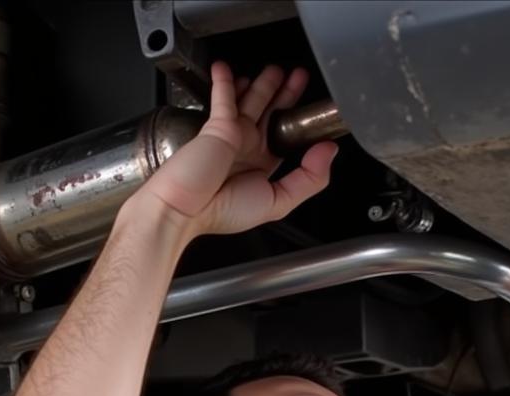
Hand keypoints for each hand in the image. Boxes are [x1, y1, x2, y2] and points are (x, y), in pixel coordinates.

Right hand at [136, 61, 337, 240]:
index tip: (311, 108)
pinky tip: (225, 68)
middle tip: (297, 76)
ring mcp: (229, 136)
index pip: (282, 138)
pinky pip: (222, 97)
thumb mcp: (277, 203)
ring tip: (274, 69)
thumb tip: (328, 151)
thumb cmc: (219, 212)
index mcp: (260, 169)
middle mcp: (245, 150)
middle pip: (270, 114)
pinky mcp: (214, 125)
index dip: (296, 121)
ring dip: (261, 84)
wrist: (181, 209)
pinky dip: (224, 80)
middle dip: (284, 93)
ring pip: (249, 102)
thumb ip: (308, 180)